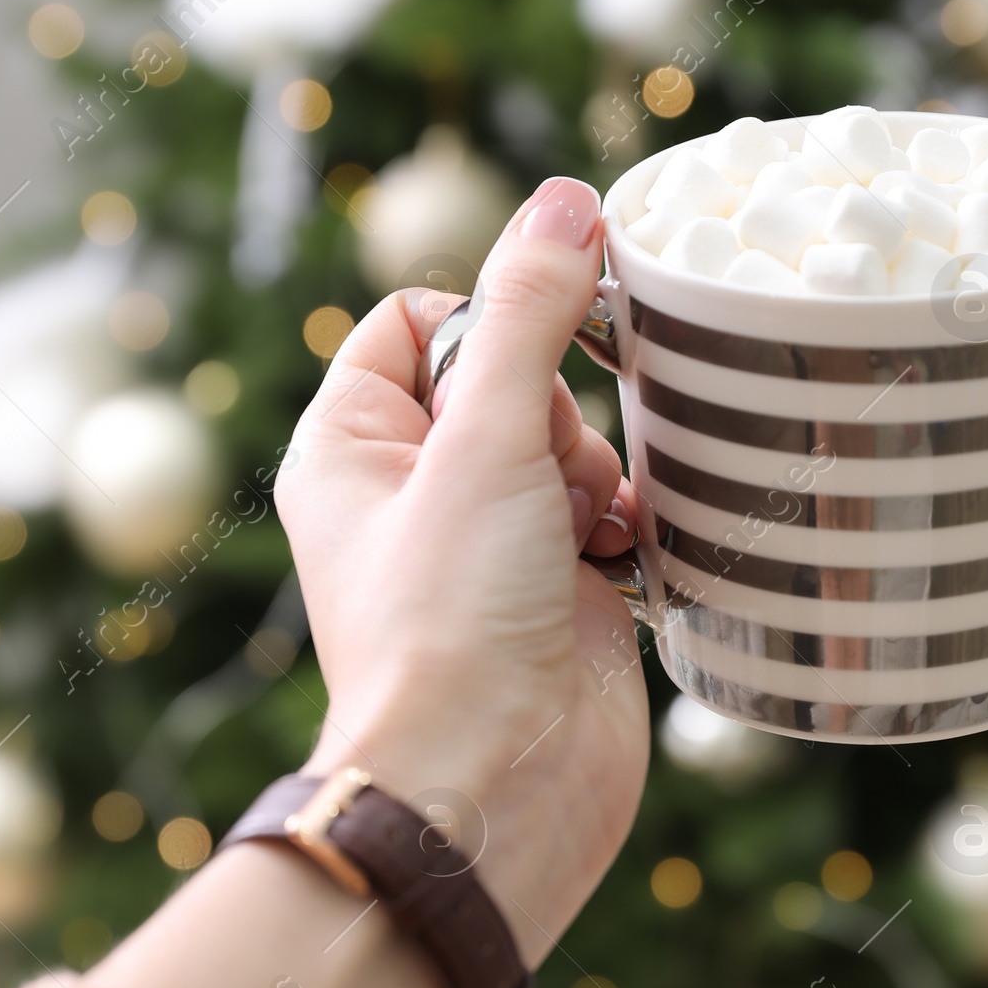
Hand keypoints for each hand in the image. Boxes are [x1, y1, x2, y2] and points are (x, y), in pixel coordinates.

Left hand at [275, 177, 650, 964]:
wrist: (498, 789)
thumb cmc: (452, 626)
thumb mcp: (484, 443)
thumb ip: (530, 313)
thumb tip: (567, 199)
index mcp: (353, 449)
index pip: (420, 322)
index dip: (486, 324)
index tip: (529, 366)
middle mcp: (415, 494)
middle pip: (514, 380)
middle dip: (557, 414)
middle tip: (549, 479)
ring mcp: (493, 547)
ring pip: (574, 446)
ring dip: (600, 473)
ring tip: (587, 534)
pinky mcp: (562, 596)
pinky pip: (615, 513)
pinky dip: (633, 524)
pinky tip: (629, 559)